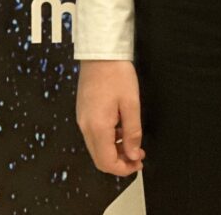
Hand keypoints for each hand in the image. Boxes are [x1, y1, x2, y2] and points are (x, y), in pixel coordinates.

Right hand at [76, 60, 145, 175]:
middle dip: (119, 161)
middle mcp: (85, 126)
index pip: (106, 162)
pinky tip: (121, 128)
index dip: (123, 169)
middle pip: (99, 158)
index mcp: (97, 127)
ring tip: (132, 142)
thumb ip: (132, 132)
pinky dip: (108, 138)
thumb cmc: (117, 73)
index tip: (138, 164)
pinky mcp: (83, 112)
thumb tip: (133, 154)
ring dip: (114, 150)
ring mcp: (82, 119)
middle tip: (138, 155)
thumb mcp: (131, 103)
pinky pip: (94, 134)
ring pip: (96, 147)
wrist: (100, 52)